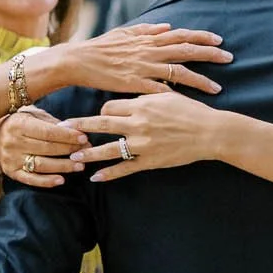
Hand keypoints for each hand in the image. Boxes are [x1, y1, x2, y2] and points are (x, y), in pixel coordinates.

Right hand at [0, 106, 90, 188]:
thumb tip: (77, 133)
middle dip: (70, 150)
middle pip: (47, 148)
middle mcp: (13, 142)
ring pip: (41, 165)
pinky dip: (46, 181)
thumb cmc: (21, 122)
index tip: (84, 138)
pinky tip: (61, 180)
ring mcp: (10, 158)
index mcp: (19, 124)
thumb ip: (53, 123)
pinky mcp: (10, 172)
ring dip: (63, 166)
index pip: (48, 132)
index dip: (67, 136)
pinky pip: (30, 179)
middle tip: (88, 151)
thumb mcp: (34, 115)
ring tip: (80, 166)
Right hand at [66, 22, 230, 97]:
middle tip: (229, 58)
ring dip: (200, 80)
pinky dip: (175, 94)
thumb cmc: (100, 48)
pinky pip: (160, 89)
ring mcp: (143, 67)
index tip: (219, 40)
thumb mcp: (124, 32)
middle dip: (210, 54)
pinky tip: (189, 101)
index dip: (202, 37)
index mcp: (148, 39)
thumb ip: (147, 30)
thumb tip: (167, 26)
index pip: (181, 35)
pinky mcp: (135, 83)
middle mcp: (149, 50)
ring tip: (218, 88)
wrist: (78, 60)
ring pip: (179, 72)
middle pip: (186, 51)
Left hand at [80, 90, 226, 181]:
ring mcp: (143, 144)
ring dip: (89, 153)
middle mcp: (138, 123)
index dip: (101, 111)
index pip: (110, 106)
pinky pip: (125, 168)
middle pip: (101, 124)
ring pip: (108, 149)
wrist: (210, 132)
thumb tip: (131, 94)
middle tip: (61, 128)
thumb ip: (147, 96)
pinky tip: (96, 178)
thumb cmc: (192, 111)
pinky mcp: (150, 160)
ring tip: (73, 156)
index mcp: (141, 104)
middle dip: (80, 127)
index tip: (98, 116)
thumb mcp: (168, 96)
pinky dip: (109, 174)